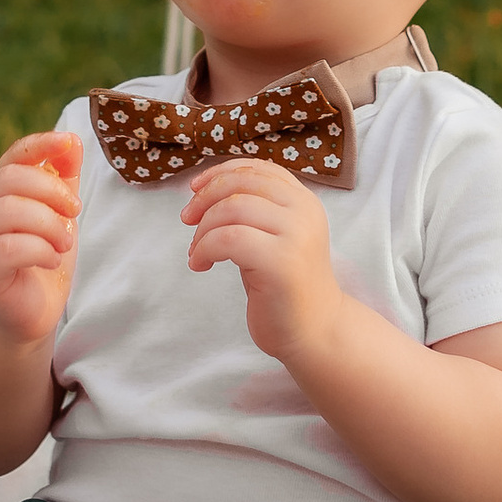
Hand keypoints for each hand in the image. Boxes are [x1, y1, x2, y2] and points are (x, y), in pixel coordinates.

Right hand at [0, 130, 79, 352]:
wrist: (29, 316)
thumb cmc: (44, 262)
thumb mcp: (61, 216)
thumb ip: (65, 180)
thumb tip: (73, 141)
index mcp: (0, 194)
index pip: (12, 156)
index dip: (39, 144)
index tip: (69, 143)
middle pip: (9, 179)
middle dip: (52, 191)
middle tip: (76, 212)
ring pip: (7, 211)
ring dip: (48, 224)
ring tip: (64, 243)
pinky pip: (6, 248)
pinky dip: (39, 250)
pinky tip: (52, 260)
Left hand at [185, 157, 338, 370]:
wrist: (315, 332)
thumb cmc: (285, 287)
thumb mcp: (272, 238)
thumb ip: (254, 210)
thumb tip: (207, 188)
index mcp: (304, 201)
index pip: (258, 169)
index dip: (221, 172)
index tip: (195, 188)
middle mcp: (304, 212)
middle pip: (242, 183)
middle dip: (205, 197)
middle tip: (187, 219)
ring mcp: (296, 235)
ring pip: (232, 208)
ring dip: (203, 229)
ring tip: (196, 251)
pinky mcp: (281, 262)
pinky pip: (228, 239)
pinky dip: (204, 248)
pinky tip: (199, 265)